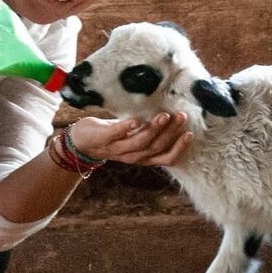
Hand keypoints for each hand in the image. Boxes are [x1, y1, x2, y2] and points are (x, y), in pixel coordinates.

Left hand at [68, 112, 192, 166]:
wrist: (81, 141)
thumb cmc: (113, 135)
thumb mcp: (134, 136)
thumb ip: (150, 130)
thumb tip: (172, 113)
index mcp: (142, 157)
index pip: (166, 158)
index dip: (179, 148)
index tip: (190, 134)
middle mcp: (132, 156)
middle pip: (155, 148)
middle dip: (171, 132)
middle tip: (180, 116)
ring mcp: (116, 148)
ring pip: (139, 143)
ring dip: (153, 129)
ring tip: (164, 115)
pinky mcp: (102, 139)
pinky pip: (116, 134)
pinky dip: (126, 128)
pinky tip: (135, 120)